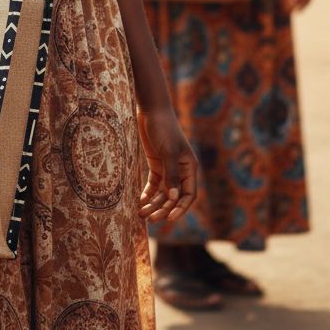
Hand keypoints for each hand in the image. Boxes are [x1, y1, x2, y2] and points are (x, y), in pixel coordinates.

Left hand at [137, 109, 197, 224]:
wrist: (151, 110)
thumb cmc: (163, 129)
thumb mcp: (168, 152)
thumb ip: (171, 175)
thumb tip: (173, 198)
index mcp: (189, 168)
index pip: (188, 195)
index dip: (180, 209)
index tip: (168, 219)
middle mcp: (181, 170)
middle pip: (173, 197)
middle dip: (163, 209)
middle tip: (150, 219)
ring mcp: (168, 168)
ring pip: (163, 192)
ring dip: (153, 204)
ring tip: (141, 214)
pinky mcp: (156, 164)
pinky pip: (154, 184)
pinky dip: (148, 193)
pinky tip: (140, 201)